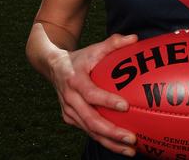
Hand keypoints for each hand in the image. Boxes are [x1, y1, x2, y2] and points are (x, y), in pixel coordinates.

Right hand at [49, 33, 138, 156]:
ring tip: (131, 149)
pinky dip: (104, 140)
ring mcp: (69, 111)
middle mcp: (70, 99)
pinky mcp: (70, 119)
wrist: (53, 66)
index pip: (91, 93)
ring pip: (90, 131)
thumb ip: (114, 43)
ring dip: (110, 142)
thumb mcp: (94, 48)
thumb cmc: (81, 57)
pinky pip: (88, 131)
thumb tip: (135, 38)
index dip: (107, 101)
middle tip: (132, 138)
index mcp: (75, 80)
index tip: (125, 106)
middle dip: (111, 132)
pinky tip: (122, 146)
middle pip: (90, 119)